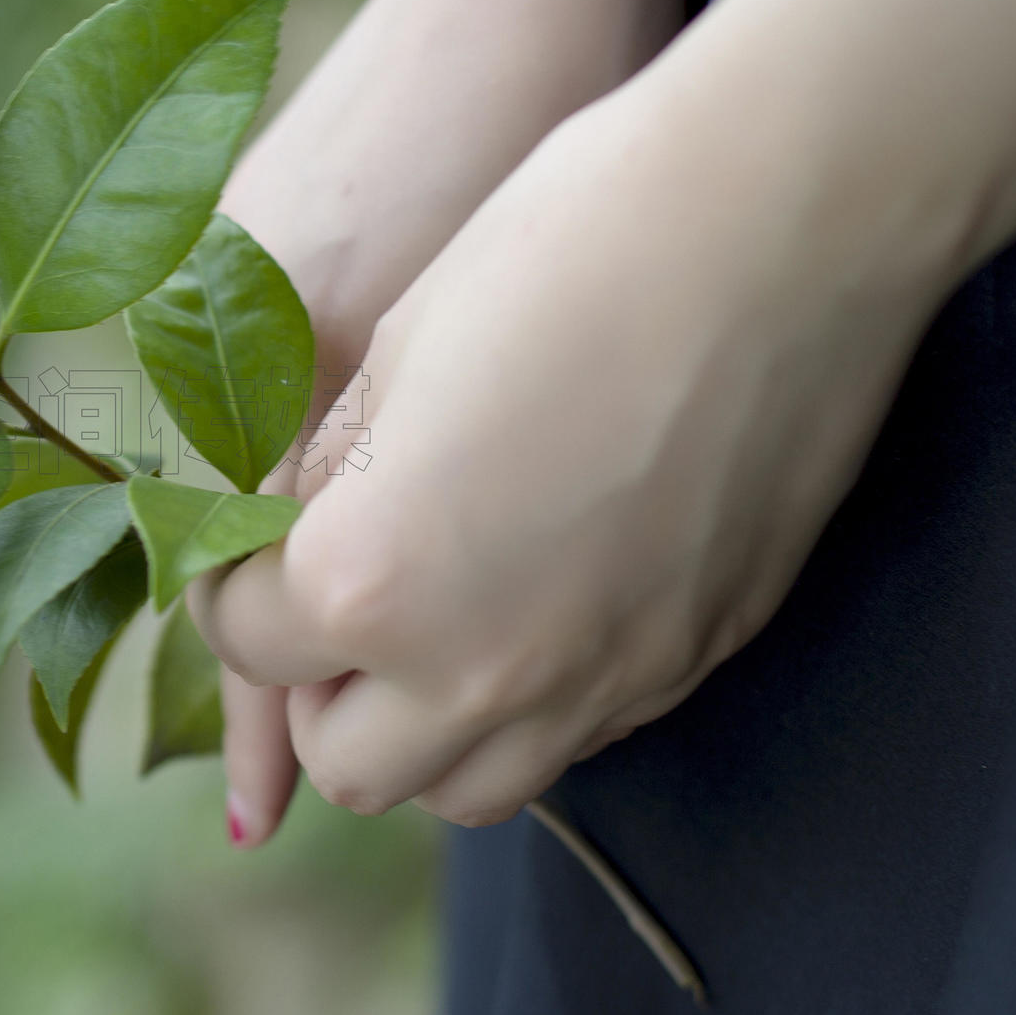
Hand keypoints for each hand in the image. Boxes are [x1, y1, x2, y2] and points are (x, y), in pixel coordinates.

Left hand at [200, 75, 945, 825]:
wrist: (782, 225)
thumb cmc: (567, 249)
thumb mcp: (396, 356)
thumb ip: (330, 484)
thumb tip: (298, 540)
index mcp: (373, 581)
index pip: (247, 644)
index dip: (233, 586)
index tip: (251, 541)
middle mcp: (481, 670)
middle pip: (351, 765)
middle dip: (321, 690)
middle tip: (334, 596)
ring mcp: (601, 683)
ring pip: (469, 789)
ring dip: (425, 729)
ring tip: (434, 621)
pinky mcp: (692, 663)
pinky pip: (579, 735)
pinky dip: (531, 702)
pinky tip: (538, 600)